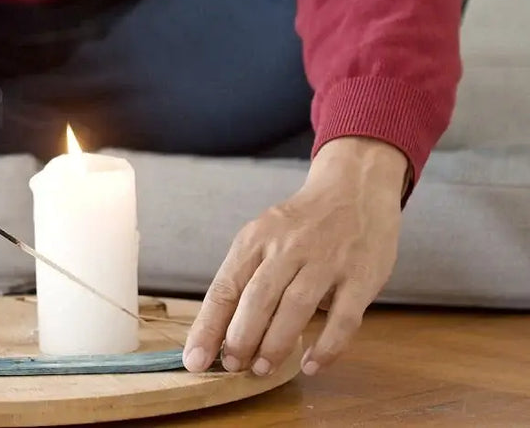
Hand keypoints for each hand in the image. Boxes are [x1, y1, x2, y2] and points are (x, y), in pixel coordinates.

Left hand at [182, 136, 408, 376]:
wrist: (354, 188)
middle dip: (240, 339)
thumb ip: (245, 276)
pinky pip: (343, 319)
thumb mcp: (263, 236)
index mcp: (256, 239)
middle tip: (232, 366)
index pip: (225, 288)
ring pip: (295, 309)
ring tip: (261, 369)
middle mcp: (288, 248)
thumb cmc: (300, 224)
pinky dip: (326, 347)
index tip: (194, 360)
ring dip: (275, 345)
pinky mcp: (362, 276)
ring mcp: (326, 261)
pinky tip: (311, 365)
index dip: (208, 328)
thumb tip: (217, 330)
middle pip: (257, 299)